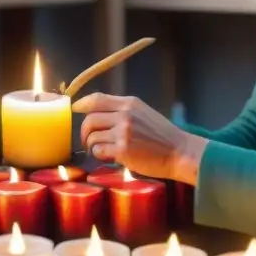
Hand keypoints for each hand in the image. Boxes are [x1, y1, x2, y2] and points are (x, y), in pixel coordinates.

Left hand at [72, 93, 205, 183]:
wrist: (180, 152)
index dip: (81, 104)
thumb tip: (97, 113)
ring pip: (92, 136)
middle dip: (84, 132)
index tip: (75, 110)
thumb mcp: (143, 113)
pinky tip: (109, 157)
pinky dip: (99, 155)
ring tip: (101, 150)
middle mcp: (125, 115)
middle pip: (89, 119)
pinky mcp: (123, 150)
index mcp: (130, 103)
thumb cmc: (162, 136)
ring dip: (92, 146)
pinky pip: (99, 151)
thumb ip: (123, 111)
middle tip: (88, 141)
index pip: (97, 99)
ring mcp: (124, 132)